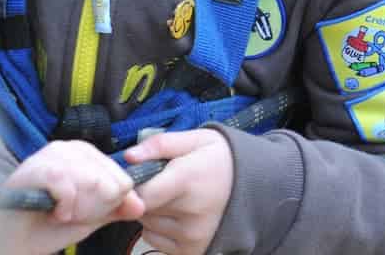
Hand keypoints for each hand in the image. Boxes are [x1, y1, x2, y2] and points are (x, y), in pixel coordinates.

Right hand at [0, 141, 142, 254]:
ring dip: (78, 206)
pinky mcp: (33, 169)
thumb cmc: (47, 224)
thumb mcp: (90, 217)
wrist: (12, 240)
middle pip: (107, 178)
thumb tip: (140, 204)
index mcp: (84, 154)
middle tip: (73, 214)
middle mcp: (67, 148)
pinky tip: (56, 213)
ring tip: (63, 214)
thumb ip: (115, 208)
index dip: (109, 201)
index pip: (120, 175)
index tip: (88, 212)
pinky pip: (64, 183)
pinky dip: (63, 205)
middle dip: (94, 205)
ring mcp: (48, 155)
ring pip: (89, 178)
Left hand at [125, 129, 234, 254]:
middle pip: (142, 208)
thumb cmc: (221, 160)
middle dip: (145, 195)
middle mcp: (191, 213)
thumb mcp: (197, 140)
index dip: (132, 186)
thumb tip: (129, 156)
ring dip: (151, 212)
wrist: (255, 187)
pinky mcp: (191, 250)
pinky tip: (177, 214)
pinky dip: (158, 228)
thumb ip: (160, 144)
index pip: (141, 195)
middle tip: (164, 183)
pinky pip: (153, 240)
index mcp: (188, 180)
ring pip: (146, 224)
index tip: (138, 176)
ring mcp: (192, 235)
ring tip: (174, 198)